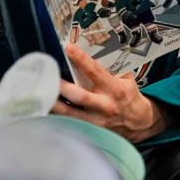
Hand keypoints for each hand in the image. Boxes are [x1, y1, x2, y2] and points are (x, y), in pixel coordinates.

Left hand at [52, 44, 166, 142]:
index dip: (81, 59)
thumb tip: (89, 54)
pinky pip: (70, 123)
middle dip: (63, 87)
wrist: (139, 122)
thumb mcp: (126, 79)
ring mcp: (97, 120)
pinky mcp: (91, 130)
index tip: (68, 48)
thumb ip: (110, 68)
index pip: (95, 71)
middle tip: (48, 76)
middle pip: (80, 96)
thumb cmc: (128, 96)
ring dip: (54, 104)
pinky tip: (45, 109)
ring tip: (40, 94)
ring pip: (71, 114)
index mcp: (114, 88)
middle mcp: (105, 105)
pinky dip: (57, 117)